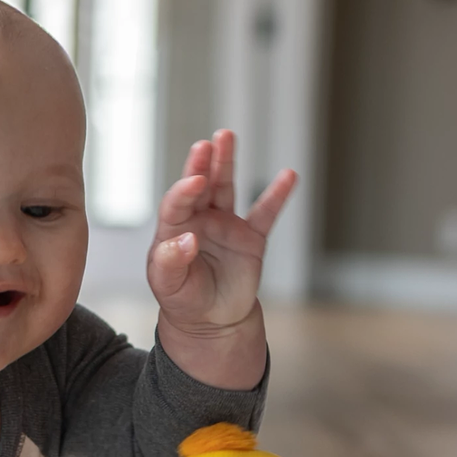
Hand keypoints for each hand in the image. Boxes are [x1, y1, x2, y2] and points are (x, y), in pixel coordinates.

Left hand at [147, 130, 295, 386]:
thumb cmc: (184, 299)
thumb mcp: (168, 286)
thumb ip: (171, 263)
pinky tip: (288, 176)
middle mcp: (198, 219)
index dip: (184, 190)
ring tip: (227, 136)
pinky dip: (277, 195)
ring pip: (225, 187)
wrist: (212, 320)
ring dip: (226, 162)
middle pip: (200, 185)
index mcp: (173, 229)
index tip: (195, 180)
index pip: (177, 204)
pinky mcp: (250, 237)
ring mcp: (225, 224)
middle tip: (208, 143)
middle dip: (202, 163)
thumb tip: (186, 239)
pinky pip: (265, 213)